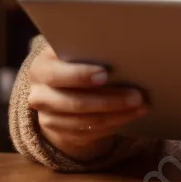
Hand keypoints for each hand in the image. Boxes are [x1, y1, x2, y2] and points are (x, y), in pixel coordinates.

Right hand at [26, 43, 147, 161]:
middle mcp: (39, 96)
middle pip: (75, 102)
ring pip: (86, 121)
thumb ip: (86, 49)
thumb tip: (118, 47)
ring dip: (117, 114)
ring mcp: (49, 118)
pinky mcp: (62, 134)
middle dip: (109, 100)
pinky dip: (114, 123)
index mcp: (40, 69)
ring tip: (141, 105)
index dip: (80, 75)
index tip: (106, 74)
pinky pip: (90, 133)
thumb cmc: (74, 60)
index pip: (56, 75)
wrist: (59, 87)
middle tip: (137, 95)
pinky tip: (131, 115)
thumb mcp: (72, 51)